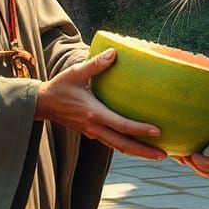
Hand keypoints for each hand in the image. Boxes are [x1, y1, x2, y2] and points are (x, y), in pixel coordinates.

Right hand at [35, 48, 164, 159]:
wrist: (43, 104)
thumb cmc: (60, 86)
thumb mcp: (77, 72)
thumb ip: (96, 64)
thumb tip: (114, 52)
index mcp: (93, 113)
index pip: (121, 125)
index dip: (140, 130)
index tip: (158, 131)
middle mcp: (94, 127)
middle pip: (123, 145)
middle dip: (145, 151)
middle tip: (165, 155)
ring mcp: (93, 133)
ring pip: (119, 147)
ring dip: (138, 152)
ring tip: (157, 154)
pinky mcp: (92, 133)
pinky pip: (113, 143)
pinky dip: (127, 146)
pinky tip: (139, 144)